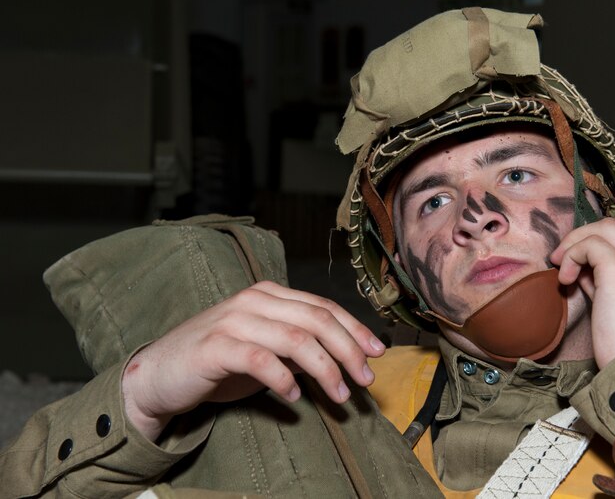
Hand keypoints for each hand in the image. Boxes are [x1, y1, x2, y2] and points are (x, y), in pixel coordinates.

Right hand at [121, 281, 384, 440]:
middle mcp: (254, 300)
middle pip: (317, 320)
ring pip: (296, 339)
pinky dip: (284, 379)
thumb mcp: (267, 349)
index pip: (323, 306)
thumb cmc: (218, 362)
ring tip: (339, 395)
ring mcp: (233, 320)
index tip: (378, 352)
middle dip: (348, 350)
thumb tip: (347, 358)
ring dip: (325, 370)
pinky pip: (261, 359)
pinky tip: (295, 397)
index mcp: (270, 294)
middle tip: (365, 379)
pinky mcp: (215, 346)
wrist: (158, 374)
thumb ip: (301, 347)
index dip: (355, 329)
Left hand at [549, 216, 614, 368]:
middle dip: (588, 236)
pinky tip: (566, 281)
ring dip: (576, 243)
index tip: (585, 264)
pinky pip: (590, 245)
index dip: (605, 243)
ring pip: (604, 228)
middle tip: (565, 259)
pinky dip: (572, 256)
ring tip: (562, 269)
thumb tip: (585, 265)